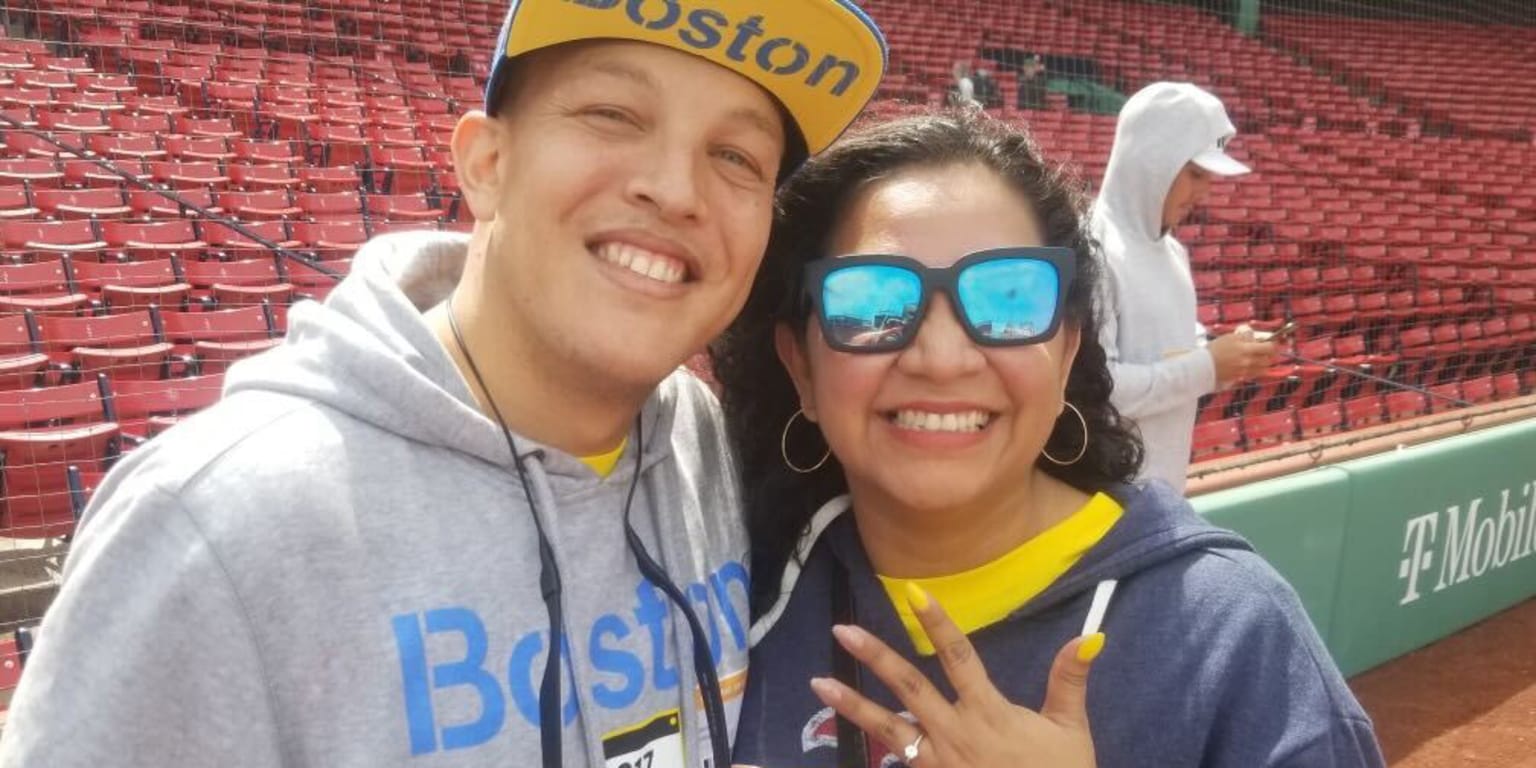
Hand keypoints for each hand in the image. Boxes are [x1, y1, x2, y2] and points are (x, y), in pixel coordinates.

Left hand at [809, 584, 1101, 767]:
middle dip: (874, 656)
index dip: (937, 624)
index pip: (960, 657)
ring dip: (852, 704)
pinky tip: (844, 735)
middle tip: (842, 630)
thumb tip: (1088, 636)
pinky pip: (896, 764)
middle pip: (909, 686)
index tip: (913, 593)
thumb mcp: (1071, 731)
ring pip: (888, 728)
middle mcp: (955, 733)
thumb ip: (1068, 682)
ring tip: (819, 682)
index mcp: (989, 713)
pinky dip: (870, 751)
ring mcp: (937, 762)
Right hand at [1208, 326, 1277, 387]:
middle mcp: (1249, 362)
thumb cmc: (1215, 349)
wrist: (1203, 365)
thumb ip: (1244, 337)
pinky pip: (1254, 375)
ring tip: (1261, 359)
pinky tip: (1251, 366)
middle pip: (1268, 360)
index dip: (1273, 345)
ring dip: (1265, 364)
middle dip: (1270, 355)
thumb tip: (1254, 338)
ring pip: (1263, 369)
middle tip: (1267, 351)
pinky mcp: (1240, 377)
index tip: (1271, 343)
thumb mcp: (1229, 337)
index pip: (1269, 348)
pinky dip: (1256, 371)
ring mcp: (1245, 371)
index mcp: (1247, 350)